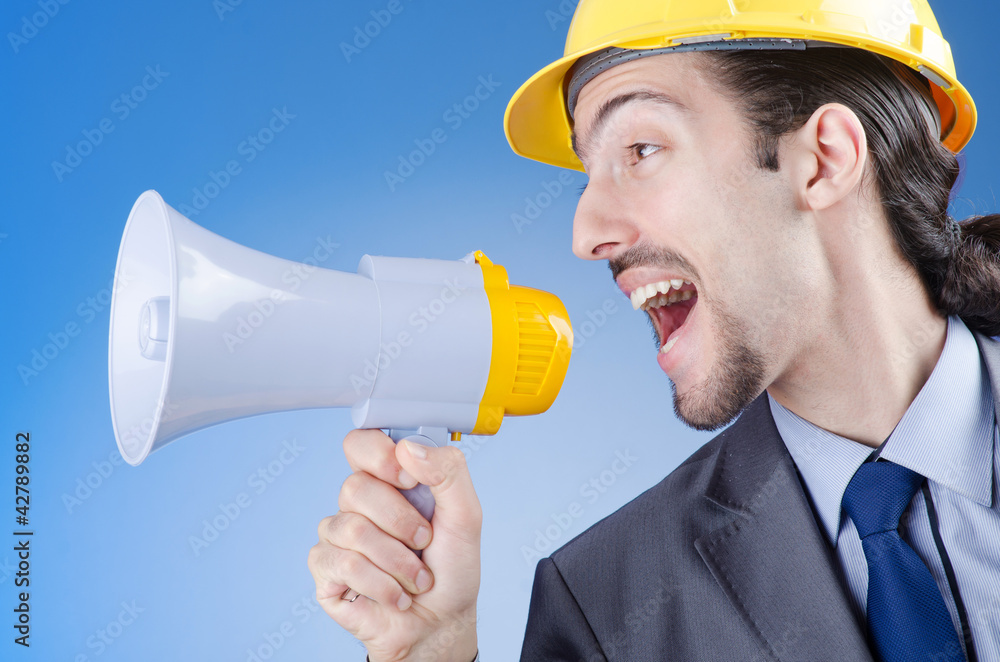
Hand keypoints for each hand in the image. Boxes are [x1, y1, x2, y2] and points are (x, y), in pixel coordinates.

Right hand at [308, 429, 481, 661]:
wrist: (440, 623)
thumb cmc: (451, 568)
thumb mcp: (466, 516)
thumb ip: (449, 472)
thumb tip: (408, 448)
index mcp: (389, 479)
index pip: (361, 442)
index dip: (379, 455)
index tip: (409, 479)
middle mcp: (359, 502)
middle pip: (355, 487)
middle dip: (401, 521)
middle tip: (424, 541)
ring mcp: (337, 533)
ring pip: (352, 529)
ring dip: (398, 562)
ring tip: (416, 578)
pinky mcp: (326, 568)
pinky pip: (345, 564)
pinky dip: (382, 585)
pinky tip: (395, 595)